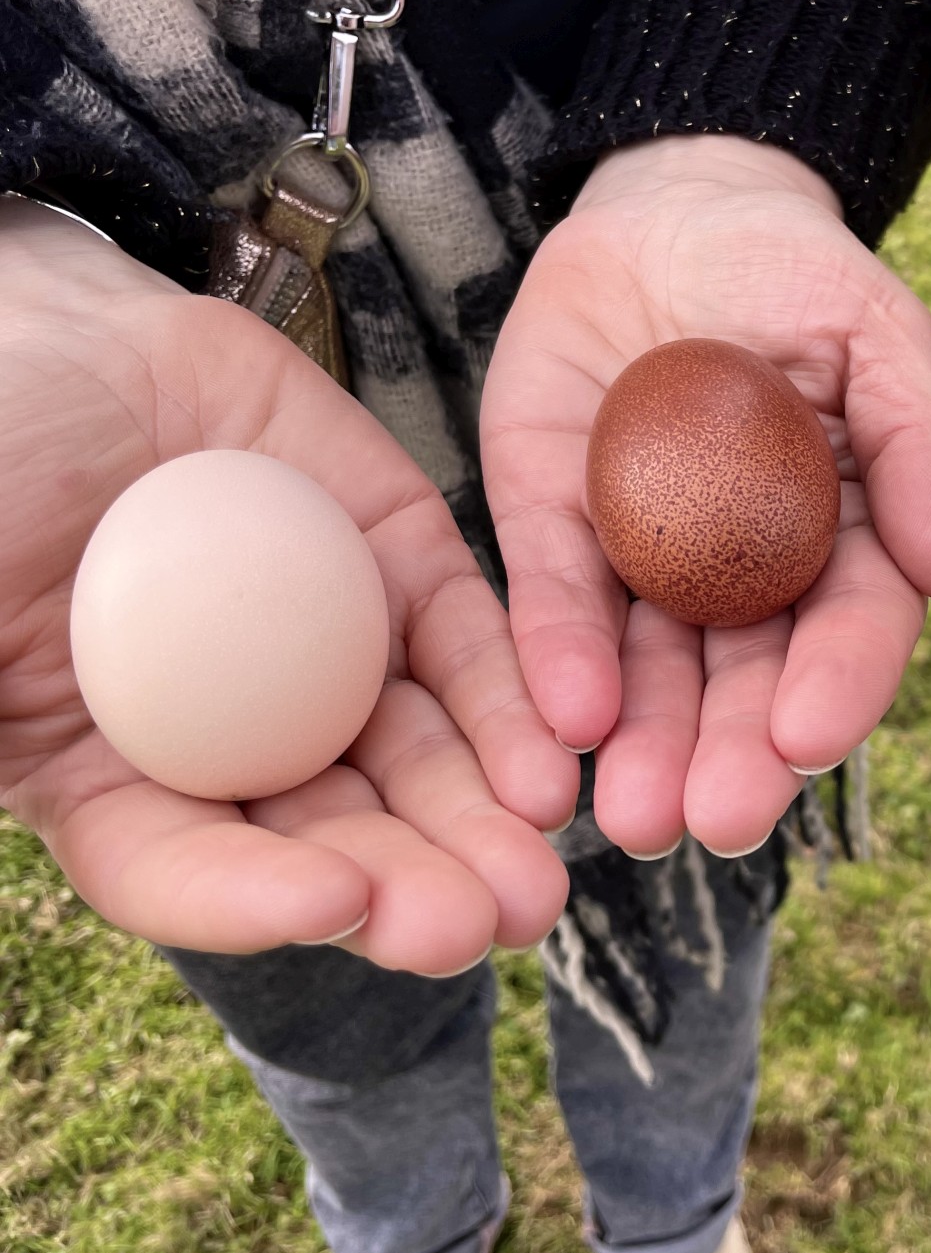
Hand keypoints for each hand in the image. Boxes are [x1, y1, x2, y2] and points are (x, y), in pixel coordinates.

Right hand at [0, 200, 571, 972]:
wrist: (57, 328)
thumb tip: (2, 787)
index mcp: (106, 769)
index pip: (184, 865)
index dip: (252, 900)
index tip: (333, 905)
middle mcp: (232, 730)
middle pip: (330, 835)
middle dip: (412, 885)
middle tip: (485, 924)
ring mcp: (324, 650)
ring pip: (417, 757)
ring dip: (479, 818)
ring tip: (539, 870)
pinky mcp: (400, 566)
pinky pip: (468, 643)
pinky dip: (510, 702)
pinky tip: (553, 759)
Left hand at [480, 136, 930, 856]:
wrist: (671, 204)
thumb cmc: (797, 267)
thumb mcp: (879, 332)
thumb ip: (921, 442)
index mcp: (844, 536)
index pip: (852, 628)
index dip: (837, 688)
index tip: (807, 740)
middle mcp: (749, 570)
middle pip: (747, 681)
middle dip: (730, 756)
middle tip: (707, 819)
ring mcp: (650, 554)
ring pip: (650, 671)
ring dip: (645, 745)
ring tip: (630, 815)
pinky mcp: (555, 523)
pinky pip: (556, 597)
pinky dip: (559, 657)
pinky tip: (563, 718)